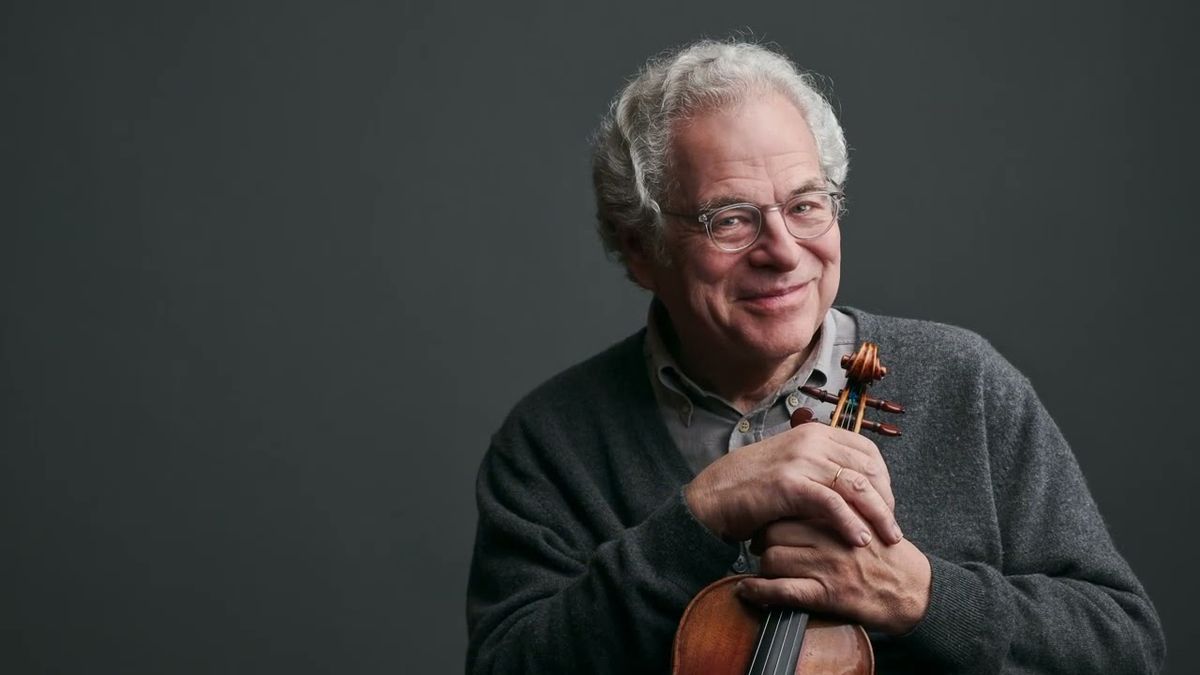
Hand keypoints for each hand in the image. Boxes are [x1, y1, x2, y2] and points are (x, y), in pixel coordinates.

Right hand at [684, 422, 900, 545]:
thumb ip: (818, 467)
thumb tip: (853, 484)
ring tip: (887, 538)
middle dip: (885, 500)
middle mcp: (811, 440)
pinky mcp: (790, 483)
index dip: (884, 479)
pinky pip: (833, 503)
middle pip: (868, 468)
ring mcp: (800, 459)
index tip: (886, 504)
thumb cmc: (750, 487)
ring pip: (857, 485)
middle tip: (890, 527)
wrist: (712, 497)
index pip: (867, 450)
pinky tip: (859, 540)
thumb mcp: (789, 466)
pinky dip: (850, 523)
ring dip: (877, 515)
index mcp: (813, 432)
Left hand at [739, 519, 930, 634]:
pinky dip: (760, 592)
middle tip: (760, 544)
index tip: (769, 518)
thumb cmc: (888, 556)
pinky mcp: (828, 595)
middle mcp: (833, 538)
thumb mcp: (867, 519)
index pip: (793, 505)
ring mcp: (829, 567)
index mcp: (842, 515)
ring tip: (762, 568)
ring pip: (775, 558)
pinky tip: (748, 591)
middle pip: (777, 530)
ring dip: (762, 566)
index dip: (775, 513)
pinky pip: (783, 591)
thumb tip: (805, 495)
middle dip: (763, 539)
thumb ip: (839, 505)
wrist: (914, 591)